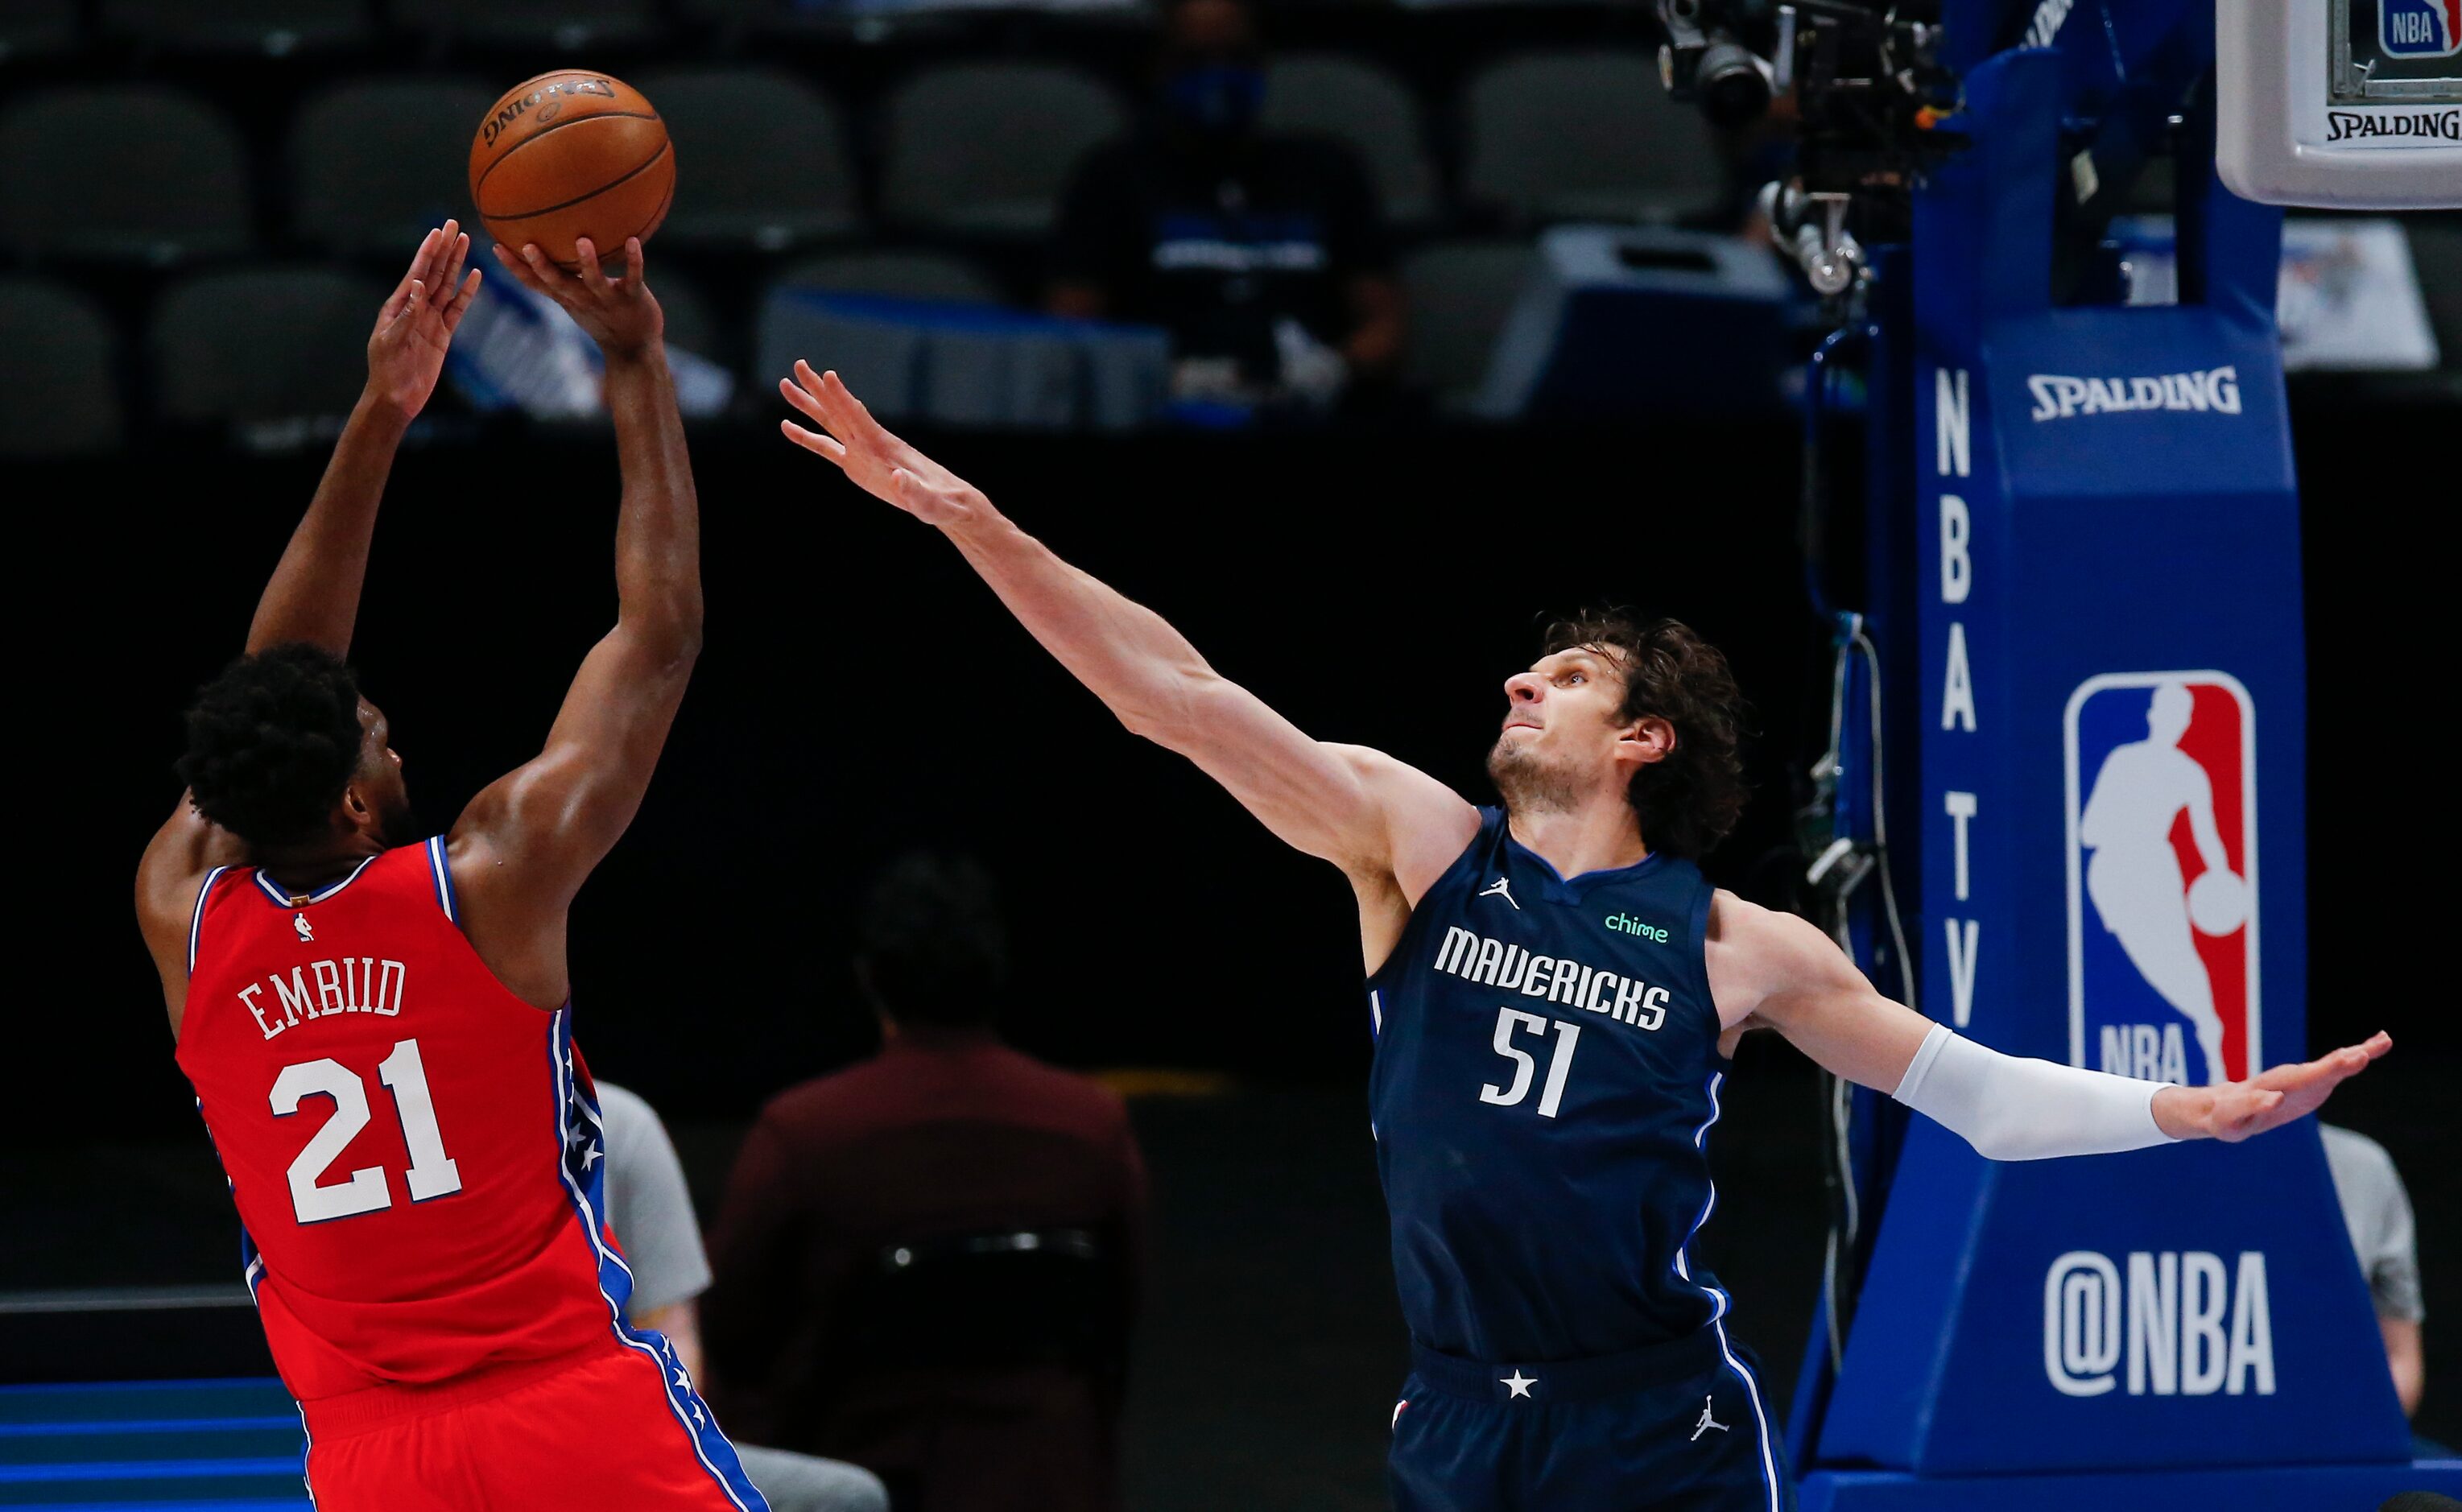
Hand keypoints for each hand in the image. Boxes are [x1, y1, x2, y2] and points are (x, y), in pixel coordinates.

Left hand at [366, 222, 480, 419]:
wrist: (397, 397)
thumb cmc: (387, 370)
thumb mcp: (392, 341)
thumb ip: (408, 314)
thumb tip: (419, 286)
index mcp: (399, 305)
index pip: (417, 272)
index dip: (428, 251)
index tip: (438, 231)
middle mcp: (415, 307)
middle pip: (434, 272)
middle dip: (444, 248)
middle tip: (454, 225)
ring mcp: (430, 319)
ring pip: (447, 285)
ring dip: (456, 264)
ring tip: (466, 242)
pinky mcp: (443, 334)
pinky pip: (458, 309)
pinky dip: (467, 293)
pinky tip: (475, 277)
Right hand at [491, 237, 662, 358]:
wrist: (635, 348)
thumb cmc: (603, 318)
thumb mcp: (577, 300)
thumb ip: (563, 276)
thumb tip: (549, 243)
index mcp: (567, 298)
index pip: (535, 284)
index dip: (515, 269)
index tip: (496, 247)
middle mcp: (584, 299)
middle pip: (559, 284)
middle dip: (542, 266)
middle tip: (528, 245)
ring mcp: (608, 300)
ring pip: (595, 281)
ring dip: (588, 262)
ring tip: (582, 241)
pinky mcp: (633, 297)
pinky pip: (633, 277)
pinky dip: (634, 260)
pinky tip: (633, 240)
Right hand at [778, 361, 983, 526]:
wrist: (947, 503)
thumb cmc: (941, 502)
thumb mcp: (929, 502)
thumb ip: (914, 491)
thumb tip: (899, 479)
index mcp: (885, 447)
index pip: (859, 417)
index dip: (843, 398)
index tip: (827, 375)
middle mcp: (870, 443)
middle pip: (839, 411)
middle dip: (818, 389)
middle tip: (798, 364)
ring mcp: (862, 452)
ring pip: (830, 423)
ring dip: (808, 405)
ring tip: (785, 385)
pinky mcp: (857, 466)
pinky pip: (827, 448)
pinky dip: (807, 438)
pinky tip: (787, 427)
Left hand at [2152, 1032, 2390, 1141]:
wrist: (2221, 1108)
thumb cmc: (2223, 1116)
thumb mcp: (2229, 1118)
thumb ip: (2249, 1107)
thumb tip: (2274, 1098)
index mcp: (2274, 1086)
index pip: (2305, 1077)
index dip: (2329, 1069)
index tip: (2351, 1058)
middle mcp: (2292, 1077)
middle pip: (2324, 1068)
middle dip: (2345, 1060)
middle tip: (2369, 1051)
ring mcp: (2303, 1079)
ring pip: (2334, 1064)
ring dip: (2357, 1053)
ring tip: (2383, 1041)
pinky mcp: (2311, 1085)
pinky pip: (2336, 1069)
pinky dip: (2355, 1059)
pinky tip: (2373, 1050)